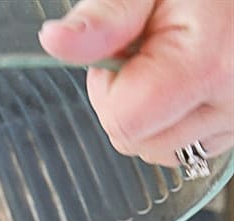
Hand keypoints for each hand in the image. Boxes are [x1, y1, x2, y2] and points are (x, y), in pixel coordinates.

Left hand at [39, 0, 233, 165]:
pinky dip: (174, 120)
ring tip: (173, 62)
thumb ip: (105, 18)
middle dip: (127, 101)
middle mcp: (229, 102)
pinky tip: (187, 82)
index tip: (121, 52)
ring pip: (158, 151)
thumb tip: (56, 42)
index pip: (122, 123)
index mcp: (207, 65)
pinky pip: (184, 147)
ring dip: (151, 114)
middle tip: (152, 50)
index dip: (107, 89)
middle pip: (136, 143)